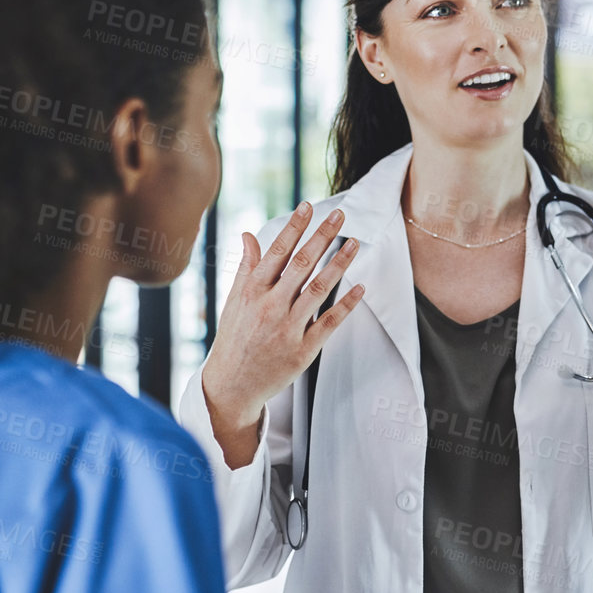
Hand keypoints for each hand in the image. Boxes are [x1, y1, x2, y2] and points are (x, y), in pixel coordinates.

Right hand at [201, 203, 365, 467]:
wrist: (231, 386)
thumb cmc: (234, 338)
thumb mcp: (234, 301)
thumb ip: (247, 267)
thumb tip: (249, 234)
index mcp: (252, 291)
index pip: (277, 252)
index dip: (294, 227)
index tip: (309, 206)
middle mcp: (270, 306)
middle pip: (302, 264)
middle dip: (322, 236)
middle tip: (341, 215)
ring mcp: (287, 328)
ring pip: (319, 289)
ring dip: (339, 263)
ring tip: (355, 243)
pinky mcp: (303, 350)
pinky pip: (329, 323)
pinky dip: (346, 304)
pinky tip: (360, 287)